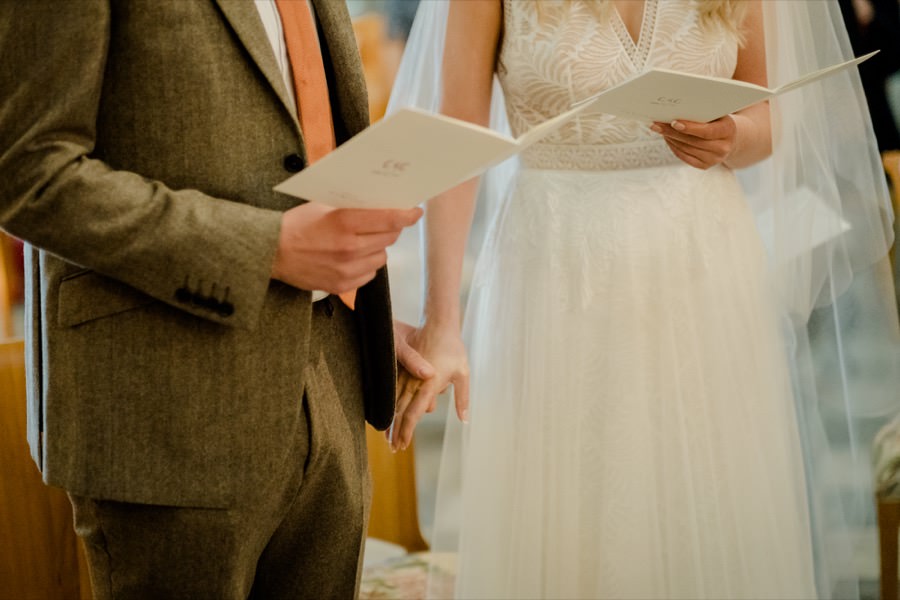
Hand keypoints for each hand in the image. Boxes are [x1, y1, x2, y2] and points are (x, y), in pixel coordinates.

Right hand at [272, 203, 421, 292]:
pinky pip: (369, 275)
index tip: (415, 212)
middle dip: (390, 228)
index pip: (389, 219)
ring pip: (382, 257)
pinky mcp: (341, 286)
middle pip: (389, 237)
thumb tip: (380, 203)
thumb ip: (352, 207)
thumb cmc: (296, 226)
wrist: (270, 253)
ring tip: (360, 241)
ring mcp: (346, 270)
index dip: (407, 215)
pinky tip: (351, 257)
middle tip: (382, 223)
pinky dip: (366, 265)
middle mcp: (349, 248)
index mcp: (344, 223)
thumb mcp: (323, 206)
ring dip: (377, 247)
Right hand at [389, 322, 468, 451]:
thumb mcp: (463, 374)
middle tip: (393, 448)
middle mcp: (413, 382)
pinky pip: (393, 389)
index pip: (413, 414)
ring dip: (390, 420)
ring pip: (394, 402)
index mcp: (427, 385)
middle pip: (400, 412)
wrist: (439, 324)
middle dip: (395, 431)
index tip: (402, 445)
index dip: (406, 432)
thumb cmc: (454, 349)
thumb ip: (462, 398)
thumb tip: (464, 420)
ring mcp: (405, 375)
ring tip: (386, 436)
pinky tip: (387, 411)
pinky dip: (390, 404)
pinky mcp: (401, 368)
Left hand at [651, 116, 736, 169]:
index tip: (673, 122)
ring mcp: (713, 159)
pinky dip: (673, 146)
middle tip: (656, 124)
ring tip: (659, 129)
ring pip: (685, 148)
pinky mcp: (704, 166)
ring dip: (670, 138)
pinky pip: (684, 156)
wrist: (730, 138)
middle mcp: (722, 148)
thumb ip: (702, 112)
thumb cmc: (719, 120)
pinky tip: (667, 137)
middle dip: (672, 132)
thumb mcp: (717, 113)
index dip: (690, 128)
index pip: (706, 131)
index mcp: (728, 131)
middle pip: (692, 141)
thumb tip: (676, 109)